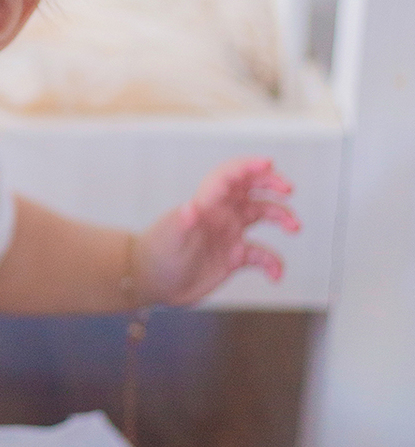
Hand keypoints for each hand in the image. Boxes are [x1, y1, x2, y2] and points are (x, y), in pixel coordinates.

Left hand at [134, 157, 299, 306]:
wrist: (151, 282)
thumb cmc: (156, 255)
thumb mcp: (169, 239)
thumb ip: (181, 223)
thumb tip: (190, 207)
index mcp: (206, 204)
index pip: (229, 176)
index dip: (248, 166)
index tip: (268, 163)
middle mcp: (220, 214)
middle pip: (250, 188)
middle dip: (271, 184)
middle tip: (288, 190)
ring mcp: (228, 233)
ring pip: (261, 215)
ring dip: (280, 217)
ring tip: (295, 227)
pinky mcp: (233, 256)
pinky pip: (261, 254)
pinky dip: (273, 263)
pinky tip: (276, 276)